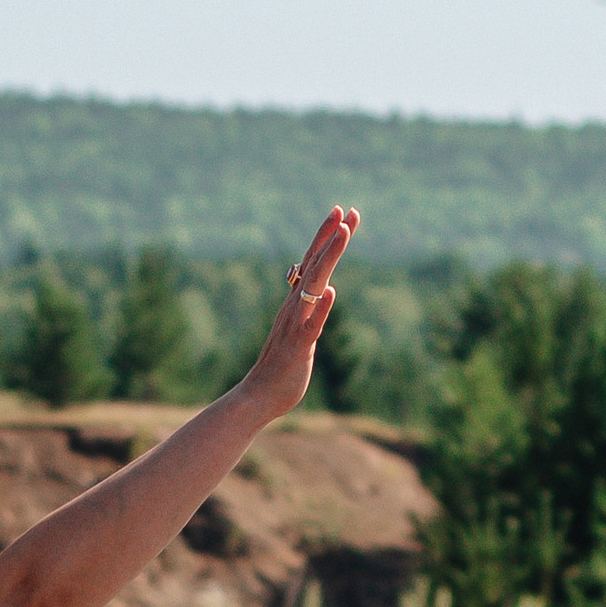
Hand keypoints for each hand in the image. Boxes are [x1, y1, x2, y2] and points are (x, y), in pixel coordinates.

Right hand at [242, 207, 358, 418]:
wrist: (258, 395)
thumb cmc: (280, 367)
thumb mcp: (298, 332)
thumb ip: (307, 311)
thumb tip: (319, 294)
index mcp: (295, 303)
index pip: (312, 262)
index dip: (327, 237)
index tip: (342, 213)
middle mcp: (294, 307)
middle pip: (314, 264)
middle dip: (331, 237)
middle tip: (347, 211)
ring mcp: (295, 324)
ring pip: (313, 285)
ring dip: (328, 258)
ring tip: (343, 234)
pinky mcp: (298, 346)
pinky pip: (311, 325)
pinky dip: (320, 308)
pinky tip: (331, 292)